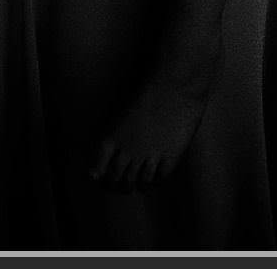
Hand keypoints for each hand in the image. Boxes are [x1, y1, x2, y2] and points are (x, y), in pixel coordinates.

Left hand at [88, 75, 208, 190]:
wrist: (175, 89)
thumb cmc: (150, 96)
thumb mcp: (126, 115)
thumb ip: (118, 137)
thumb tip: (115, 154)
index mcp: (115, 137)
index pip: (100, 168)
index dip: (100, 177)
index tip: (100, 179)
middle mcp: (129, 150)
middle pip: (118, 180)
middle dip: (119, 186)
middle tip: (122, 187)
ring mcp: (149, 156)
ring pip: (139, 183)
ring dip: (138, 186)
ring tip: (140, 186)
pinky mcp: (169, 158)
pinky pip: (159, 179)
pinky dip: (156, 182)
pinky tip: (156, 179)